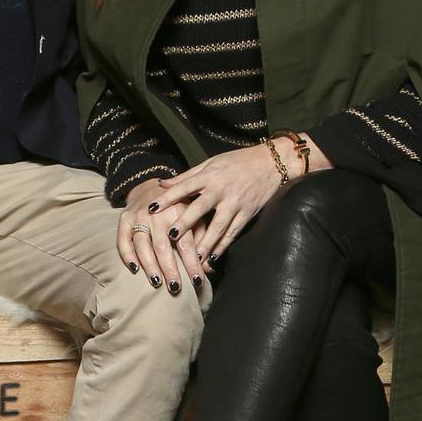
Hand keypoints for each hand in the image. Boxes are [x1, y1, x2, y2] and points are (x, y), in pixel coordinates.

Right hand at [117, 184, 198, 294]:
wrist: (150, 185)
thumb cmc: (178, 205)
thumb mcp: (194, 215)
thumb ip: (202, 240)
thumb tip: (208, 268)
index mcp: (178, 212)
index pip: (186, 243)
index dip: (192, 264)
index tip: (198, 281)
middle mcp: (157, 214)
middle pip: (162, 246)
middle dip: (170, 269)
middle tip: (176, 287)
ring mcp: (139, 217)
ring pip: (142, 245)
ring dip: (150, 265)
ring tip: (157, 282)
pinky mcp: (124, 219)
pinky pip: (123, 240)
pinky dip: (127, 255)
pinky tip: (134, 268)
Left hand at [155, 135, 329, 264]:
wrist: (271, 163)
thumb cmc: (237, 162)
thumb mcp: (211, 163)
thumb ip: (186, 176)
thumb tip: (162, 184)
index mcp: (209, 176)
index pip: (184, 187)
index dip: (167, 198)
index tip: (150, 208)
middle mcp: (221, 190)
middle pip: (200, 208)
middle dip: (185, 223)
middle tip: (170, 237)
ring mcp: (236, 203)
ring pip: (218, 226)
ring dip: (205, 243)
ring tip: (193, 259)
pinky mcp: (247, 213)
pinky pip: (233, 233)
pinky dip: (222, 246)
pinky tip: (212, 258)